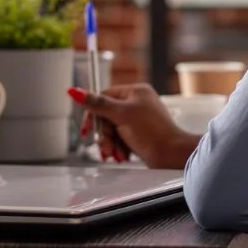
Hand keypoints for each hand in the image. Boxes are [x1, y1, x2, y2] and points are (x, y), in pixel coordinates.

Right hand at [69, 84, 199, 169]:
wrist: (171, 155)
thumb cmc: (152, 132)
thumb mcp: (121, 115)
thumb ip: (97, 104)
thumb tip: (75, 91)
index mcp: (135, 92)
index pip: (104, 96)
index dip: (93, 113)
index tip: (87, 130)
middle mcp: (137, 103)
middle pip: (107, 116)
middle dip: (105, 135)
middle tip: (105, 148)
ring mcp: (138, 119)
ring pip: (113, 129)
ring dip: (111, 144)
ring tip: (115, 155)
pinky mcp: (140, 134)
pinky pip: (121, 139)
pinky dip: (119, 148)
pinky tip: (123, 156)